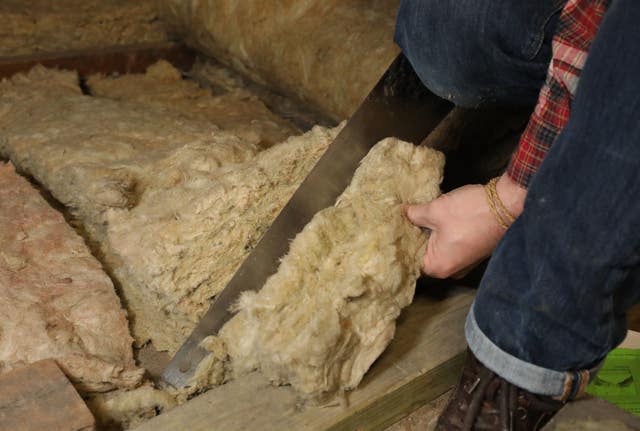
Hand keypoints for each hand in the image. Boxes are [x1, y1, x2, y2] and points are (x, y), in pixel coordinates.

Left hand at [405, 174, 525, 277]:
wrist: (507, 205)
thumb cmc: (470, 212)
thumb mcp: (435, 210)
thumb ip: (414, 214)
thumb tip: (403, 212)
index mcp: (439, 267)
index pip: (411, 258)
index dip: (403, 241)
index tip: (395, 227)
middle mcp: (452, 270)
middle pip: (425, 254)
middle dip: (417, 236)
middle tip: (404, 219)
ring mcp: (464, 262)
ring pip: (439, 248)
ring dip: (431, 233)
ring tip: (420, 216)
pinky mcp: (473, 251)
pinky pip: (452, 245)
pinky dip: (445, 233)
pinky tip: (438, 219)